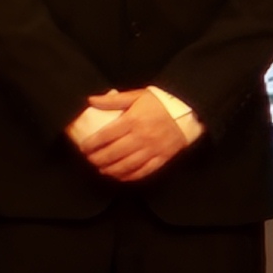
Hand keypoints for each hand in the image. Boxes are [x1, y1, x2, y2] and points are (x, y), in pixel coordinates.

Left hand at [74, 89, 188, 182]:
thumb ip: (113, 100)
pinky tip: (121, 176)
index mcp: (132, 120)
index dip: (91, 144)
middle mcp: (141, 137)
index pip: (105, 136)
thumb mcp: (136, 95)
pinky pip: (144, 171)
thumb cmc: (161, 102)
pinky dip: (130, 176)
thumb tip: (90, 100)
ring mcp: (152, 149)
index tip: (83, 148)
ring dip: (111, 170)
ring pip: (127, 165)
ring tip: (102, 170)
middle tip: (90, 160)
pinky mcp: (162, 158)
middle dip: (98, 159)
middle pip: (113, 153)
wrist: (189, 110)